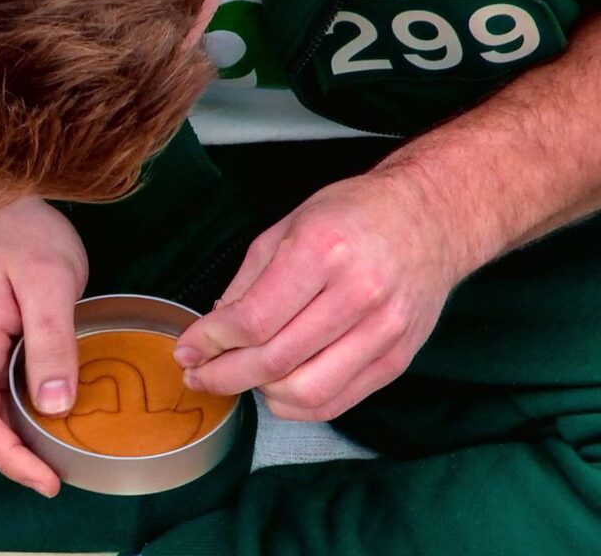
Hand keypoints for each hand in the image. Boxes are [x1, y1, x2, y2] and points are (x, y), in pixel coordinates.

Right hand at [0, 196, 87, 496]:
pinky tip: (61, 421)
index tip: (48, 482)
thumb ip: (51, 341)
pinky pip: (3, 398)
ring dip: (26, 441)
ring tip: (71, 454)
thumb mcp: (48, 281)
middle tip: (69, 475)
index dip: (11, 459)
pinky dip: (29, 417)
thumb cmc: (23, 238)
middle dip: (22, 458)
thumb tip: (55, 406)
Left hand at [175, 171, 468, 420]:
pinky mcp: (397, 358)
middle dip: (222, 375)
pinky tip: (276, 388)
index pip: (252, 319)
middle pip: (274, 360)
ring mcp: (383, 330)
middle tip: (199, 375)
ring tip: (242, 376)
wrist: (432, 217)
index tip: (187, 351)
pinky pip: (336, 402)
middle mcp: (358, 292)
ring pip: (304, 391)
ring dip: (259, 393)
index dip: (209, 342)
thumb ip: (247, 281)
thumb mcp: (288, 226)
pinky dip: (296, 405)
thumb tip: (213, 330)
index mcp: (322, 251)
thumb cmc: (356, 215)